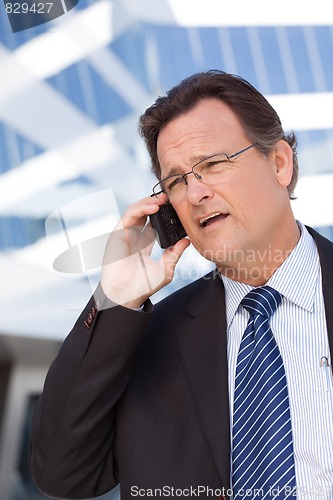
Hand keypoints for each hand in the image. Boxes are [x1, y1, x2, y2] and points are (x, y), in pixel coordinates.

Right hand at [100, 194, 189, 308]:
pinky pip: (129, 215)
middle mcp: (133, 237)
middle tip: (170, 198)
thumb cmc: (143, 286)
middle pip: (144, 213)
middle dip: (156, 204)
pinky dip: (141, 207)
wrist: (127, 295)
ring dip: (149, 202)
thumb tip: (187, 240)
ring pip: (136, 210)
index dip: (163, 215)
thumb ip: (175, 253)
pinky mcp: (118, 233)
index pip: (153, 224)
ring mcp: (125, 234)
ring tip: (163, 199)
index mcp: (143, 245)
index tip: (176, 210)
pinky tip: (153, 206)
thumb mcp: (166, 268)